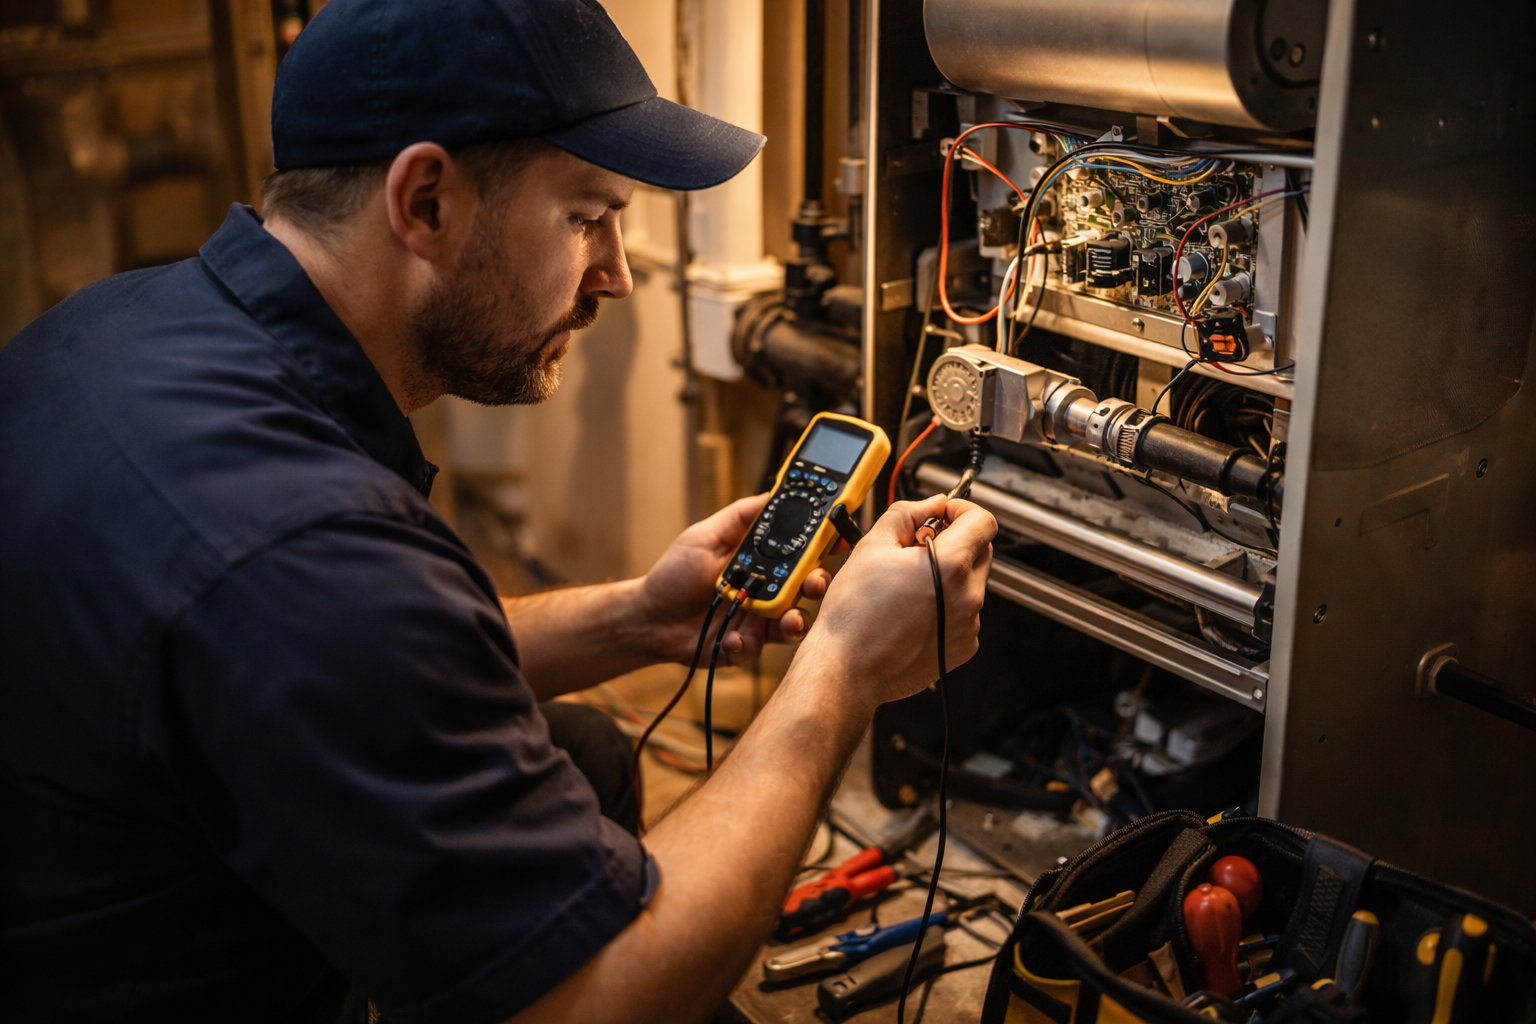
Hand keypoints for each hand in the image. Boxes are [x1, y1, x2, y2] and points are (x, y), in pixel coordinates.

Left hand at [636, 494, 833, 666]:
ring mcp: (760, 618)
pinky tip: (730, 638)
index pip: (803, 550)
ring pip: (795, 620)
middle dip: (818, 582)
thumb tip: (775, 493)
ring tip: (788, 620)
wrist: (650, 618)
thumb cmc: (675, 574)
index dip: (825, 543)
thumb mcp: (705, 536)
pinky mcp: (747, 645)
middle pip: (808, 585)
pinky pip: (759, 648)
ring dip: (796, 620)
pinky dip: (746, 644)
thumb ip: (741, 517)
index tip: (839, 538)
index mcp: (763, 560)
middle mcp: (768, 588)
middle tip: (815, 581)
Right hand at [795, 494, 994, 711]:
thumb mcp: (872, 546)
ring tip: (909, 587)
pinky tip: (913, 612)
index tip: (942, 516)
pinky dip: (946, 607)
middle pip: (981, 550)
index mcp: (950, 565)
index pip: (983, 520)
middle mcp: (968, 597)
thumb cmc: (854, 616)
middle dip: (955, 542)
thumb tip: (930, 504)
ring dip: (948, 576)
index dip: (961, 510)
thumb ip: (907, 513)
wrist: (847, 668)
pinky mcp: (962, 647)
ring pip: (971, 584)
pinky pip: (964, 614)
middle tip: (919, 549)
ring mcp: (968, 625)